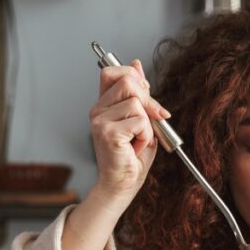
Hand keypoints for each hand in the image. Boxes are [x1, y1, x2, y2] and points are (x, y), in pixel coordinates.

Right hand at [89, 59, 170, 203]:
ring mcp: (100, 121)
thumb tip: (137, 65)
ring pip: (136, 103)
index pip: (111, 72)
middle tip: (152, 120)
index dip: (132, 76)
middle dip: (148, 100)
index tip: (145, 94)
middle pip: (127, 81)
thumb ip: (139, 94)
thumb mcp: (141, 119)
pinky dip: (146, 136)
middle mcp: (97, 110)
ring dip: (148, 124)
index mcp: (103, 105)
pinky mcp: (108, 133)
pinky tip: (136, 147)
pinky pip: (140, 121)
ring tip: (139, 139)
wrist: (122, 185)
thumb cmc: (131, 157)